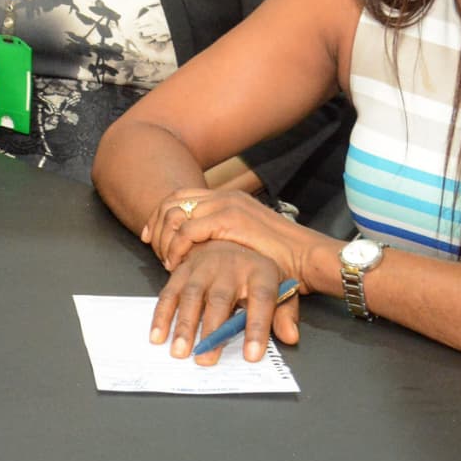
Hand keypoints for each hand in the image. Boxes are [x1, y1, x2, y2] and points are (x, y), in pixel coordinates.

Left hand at [139, 186, 318, 279]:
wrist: (309, 256)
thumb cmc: (283, 257)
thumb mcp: (247, 242)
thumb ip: (222, 240)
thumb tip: (200, 252)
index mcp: (228, 197)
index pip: (180, 196)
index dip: (160, 215)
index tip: (150, 235)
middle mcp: (224, 196)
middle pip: (172, 201)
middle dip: (156, 225)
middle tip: (151, 247)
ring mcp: (226, 205)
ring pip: (176, 215)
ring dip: (165, 239)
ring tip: (167, 261)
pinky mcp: (229, 220)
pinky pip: (187, 230)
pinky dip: (177, 247)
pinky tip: (177, 263)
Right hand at [150, 240, 304, 364]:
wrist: (230, 241)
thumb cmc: (255, 274)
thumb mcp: (280, 288)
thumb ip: (284, 314)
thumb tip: (290, 337)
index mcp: (260, 271)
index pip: (262, 300)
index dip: (257, 328)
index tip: (252, 356)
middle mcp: (230, 265)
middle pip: (220, 299)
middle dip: (212, 331)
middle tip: (205, 358)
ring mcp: (203, 265)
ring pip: (191, 295)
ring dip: (183, 325)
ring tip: (179, 351)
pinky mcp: (182, 269)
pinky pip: (169, 292)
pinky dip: (162, 315)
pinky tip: (157, 335)